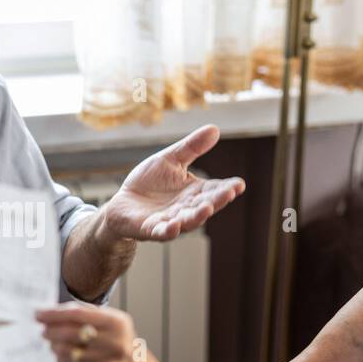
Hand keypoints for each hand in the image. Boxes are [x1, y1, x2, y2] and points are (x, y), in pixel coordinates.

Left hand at [35, 303, 170, 361]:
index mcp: (117, 323)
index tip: (38, 313)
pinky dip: (61, 360)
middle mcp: (114, 342)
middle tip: (42, 330)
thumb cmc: (125, 348)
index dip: (53, 313)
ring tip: (52, 343)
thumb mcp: (116, 326)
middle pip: (69, 332)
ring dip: (54, 347)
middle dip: (50, 330)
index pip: (76, 313)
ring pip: (67, 351)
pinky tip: (62, 356)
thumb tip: (56, 310)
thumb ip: (89, 315)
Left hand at [99, 125, 244, 241]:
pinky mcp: (151, 229)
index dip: (228, 188)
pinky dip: (169, 231)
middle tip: (229, 193)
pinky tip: (174, 226)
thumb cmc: (149, 182)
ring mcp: (170, 221)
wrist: (123, 202)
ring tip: (207, 209)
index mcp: (194, 192)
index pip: (215, 190)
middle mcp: (186, 209)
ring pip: (187, 221)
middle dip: (217, 201)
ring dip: (197, 217)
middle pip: (205, 206)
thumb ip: (192, 148)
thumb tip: (215, 129)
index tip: (239, 184)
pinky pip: (162, 232)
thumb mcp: (170, 159)